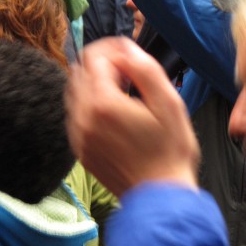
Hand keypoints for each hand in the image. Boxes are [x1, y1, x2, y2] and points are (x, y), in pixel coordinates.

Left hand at [66, 37, 199, 196]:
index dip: (113, 48)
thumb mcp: (168, 102)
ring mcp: (78, 135)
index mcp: (103, 102)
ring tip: (124, 94)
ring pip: (75, 92)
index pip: (94, 56)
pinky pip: (77, 115)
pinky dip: (91, 106)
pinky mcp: (80, 149)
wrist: (159, 196)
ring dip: (95, 84)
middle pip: (80, 71)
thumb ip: (144, 68)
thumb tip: (125, 49)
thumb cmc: (170, 150)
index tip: (131, 54)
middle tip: (130, 73)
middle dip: (103, 64)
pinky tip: (115, 116)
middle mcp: (82, 117)